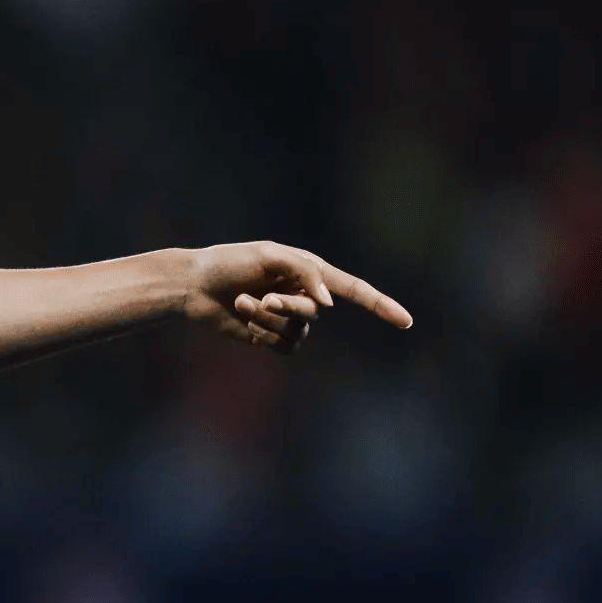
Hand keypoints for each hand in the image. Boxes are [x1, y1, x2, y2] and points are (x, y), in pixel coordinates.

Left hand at [184, 240, 412, 351]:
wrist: (194, 285)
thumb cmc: (229, 263)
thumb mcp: (268, 256)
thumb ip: (305, 272)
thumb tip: (330, 303)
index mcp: (310, 271)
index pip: (355, 290)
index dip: (381, 306)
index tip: (407, 322)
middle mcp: (305, 296)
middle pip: (314, 313)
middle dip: (286, 307)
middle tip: (259, 296)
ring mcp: (289, 319)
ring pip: (297, 331)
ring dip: (266, 319)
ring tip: (242, 302)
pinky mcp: (271, 337)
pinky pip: (282, 346)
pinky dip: (262, 334)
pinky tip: (243, 319)